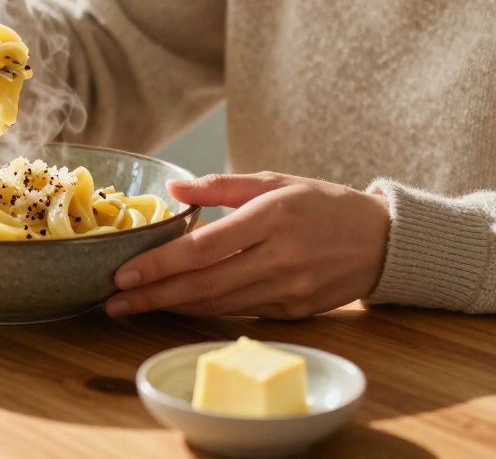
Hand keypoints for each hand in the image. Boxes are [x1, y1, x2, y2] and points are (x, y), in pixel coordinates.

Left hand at [106, 172, 389, 319]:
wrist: (384, 242)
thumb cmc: (323, 204)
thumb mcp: (276, 181)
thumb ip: (221, 187)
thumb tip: (173, 189)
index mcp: (272, 217)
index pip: (205, 248)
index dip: (161, 264)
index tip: (123, 274)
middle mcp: (280, 257)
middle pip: (205, 285)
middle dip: (153, 296)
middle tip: (112, 302)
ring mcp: (289, 290)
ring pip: (218, 305)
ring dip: (172, 308)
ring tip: (133, 308)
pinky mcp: (294, 313)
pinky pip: (239, 314)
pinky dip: (203, 312)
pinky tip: (175, 308)